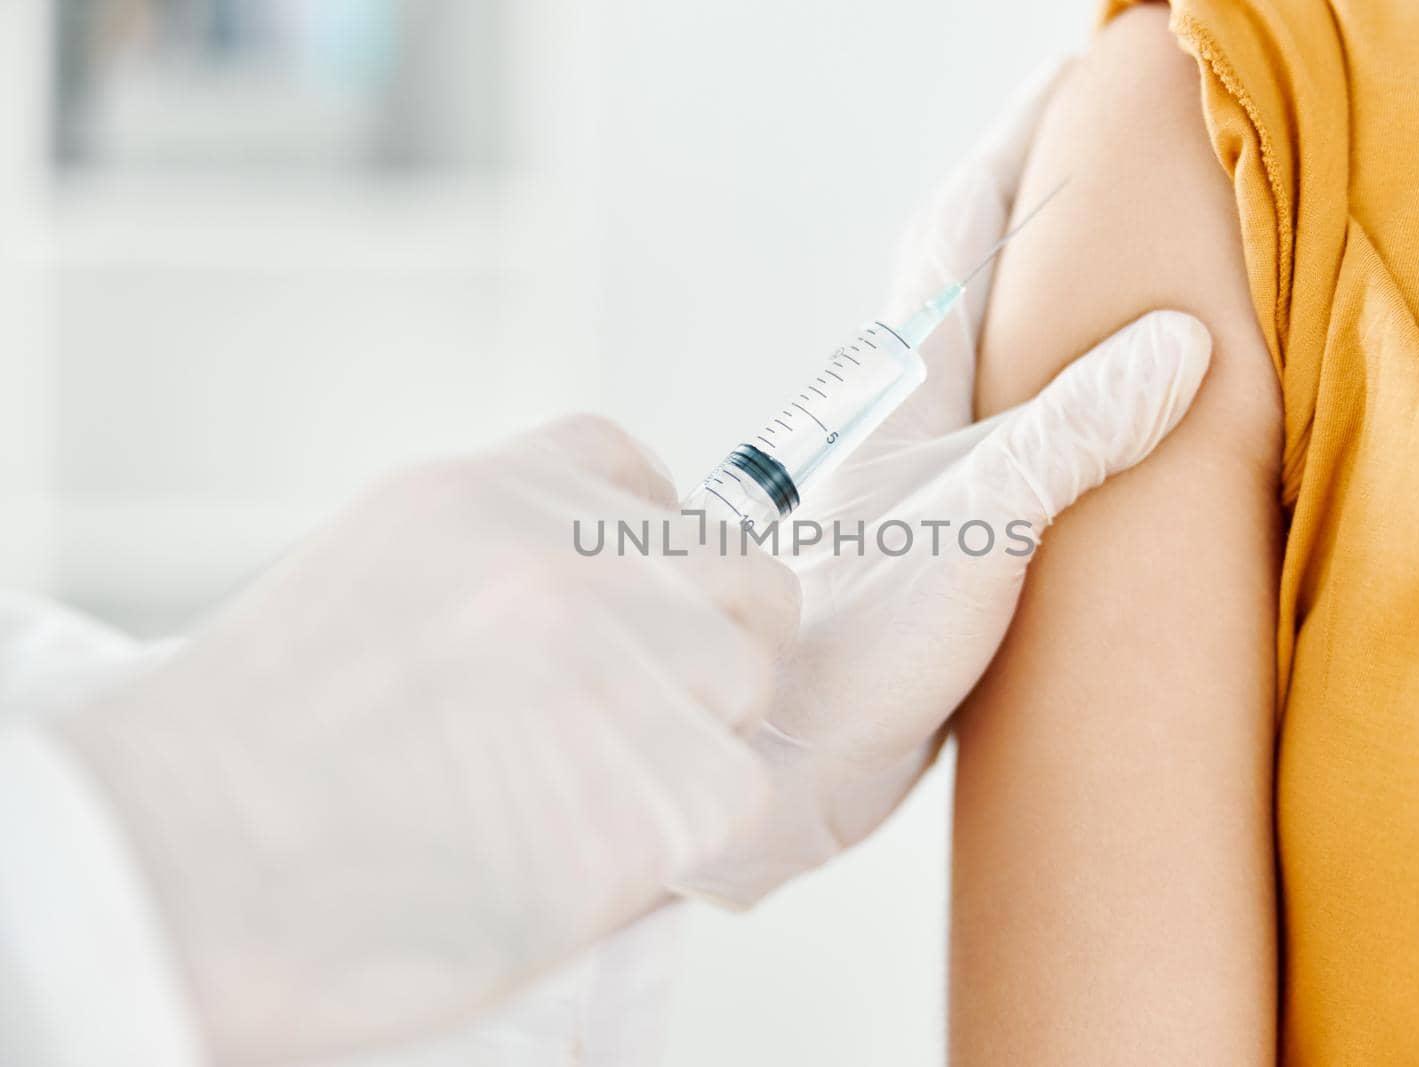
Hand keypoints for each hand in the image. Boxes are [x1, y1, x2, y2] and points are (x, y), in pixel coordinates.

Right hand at [50, 416, 797, 1062]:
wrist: (180, 869)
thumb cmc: (245, 764)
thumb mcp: (367, 590)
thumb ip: (493, 579)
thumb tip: (592, 624)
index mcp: (487, 496)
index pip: (633, 469)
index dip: (653, 548)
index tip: (637, 606)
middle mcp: (569, 553)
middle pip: (733, 575)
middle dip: (700, 649)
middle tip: (624, 728)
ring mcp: (621, 656)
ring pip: (743, 685)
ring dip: (688, 747)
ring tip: (573, 804)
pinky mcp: (661, 779)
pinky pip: (734, 794)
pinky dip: (681, 837)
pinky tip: (582, 856)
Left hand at [675, 61, 1212, 902]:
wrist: (793, 749)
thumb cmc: (862, 643)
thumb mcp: (983, 522)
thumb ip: (1075, 430)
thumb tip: (1176, 338)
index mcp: (909, 382)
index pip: (967, 226)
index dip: (1023, 145)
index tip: (1085, 77)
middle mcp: (903, 406)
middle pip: (963, 262)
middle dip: (1026, 190)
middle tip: (1093, 141)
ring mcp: (912, 462)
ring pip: (974, 333)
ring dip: (1024, 276)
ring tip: (1087, 247)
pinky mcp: (929, 523)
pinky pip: (995, 410)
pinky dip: (1036, 371)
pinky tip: (1059, 405)